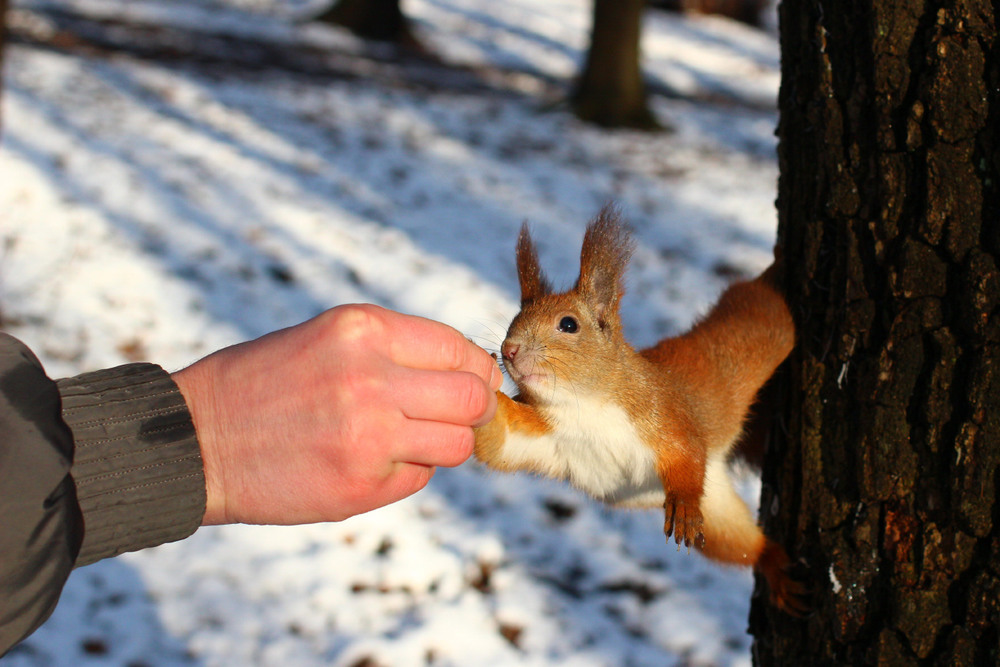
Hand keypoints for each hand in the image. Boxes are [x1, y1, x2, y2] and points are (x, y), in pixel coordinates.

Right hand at [172, 304, 501, 525]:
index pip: (459, 348)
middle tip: (460, 415)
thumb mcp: (328, 337)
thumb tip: (471, 371)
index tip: (473, 380)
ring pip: (457, 443)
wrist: (195, 440)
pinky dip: (408, 470)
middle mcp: (371, 378)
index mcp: (363, 330)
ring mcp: (368, 435)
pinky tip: (369, 460)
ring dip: (444, 443)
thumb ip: (397, 349)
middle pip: (473, 397)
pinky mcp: (360, 485)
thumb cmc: (264, 382)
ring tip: (408, 438)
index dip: (475, 369)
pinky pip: (420, 476)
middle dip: (476, 408)